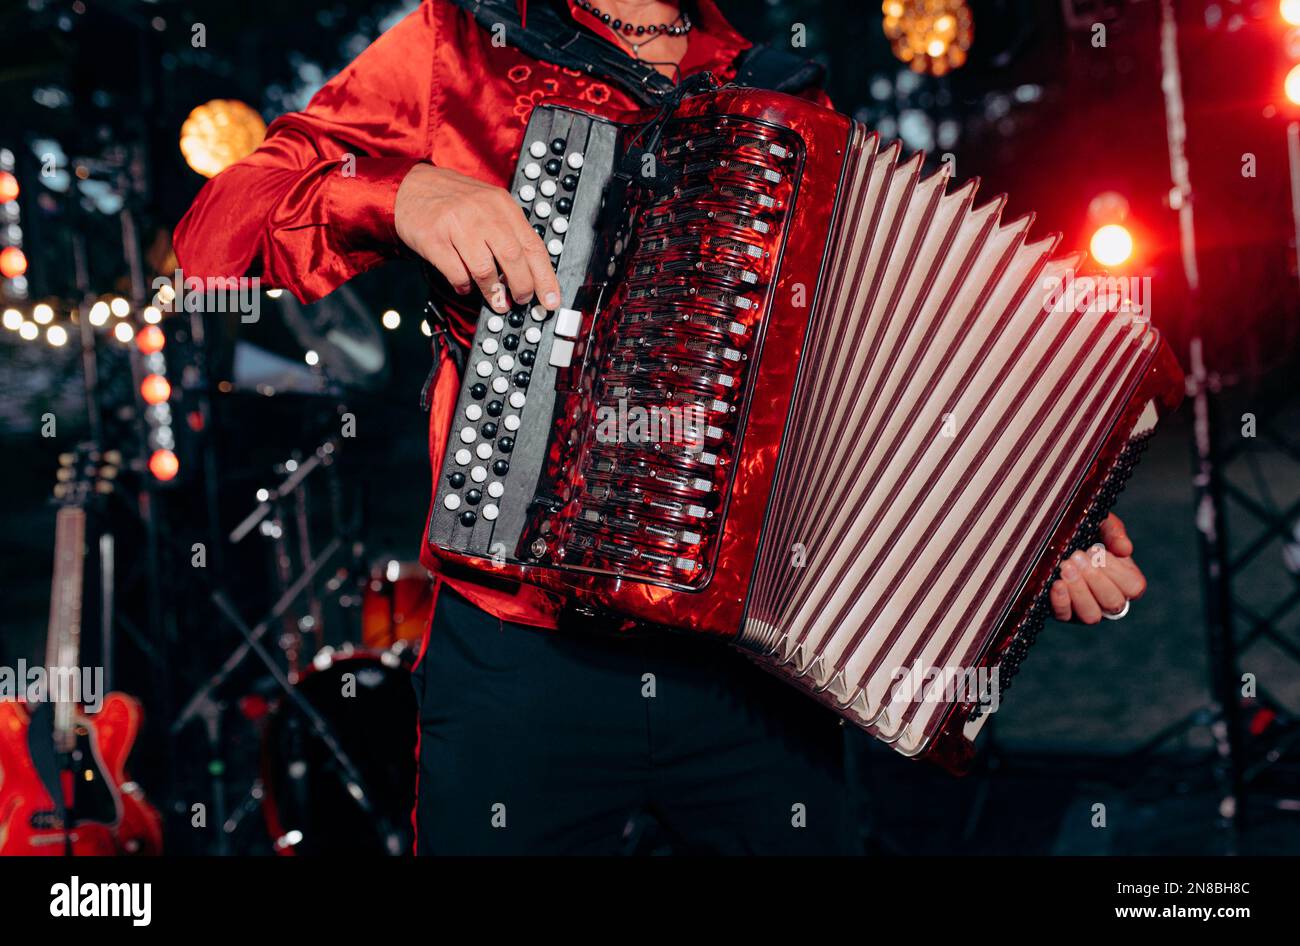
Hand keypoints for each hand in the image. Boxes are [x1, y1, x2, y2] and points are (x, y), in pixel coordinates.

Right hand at [395, 164, 560, 312]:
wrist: (412, 186)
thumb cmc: (454, 201)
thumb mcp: (489, 206)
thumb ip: (509, 234)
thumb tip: (530, 274)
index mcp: (502, 205)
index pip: (533, 245)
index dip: (544, 277)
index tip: (551, 300)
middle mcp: (483, 213)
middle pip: (513, 258)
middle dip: (522, 287)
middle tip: (522, 301)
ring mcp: (458, 225)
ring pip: (485, 269)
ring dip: (494, 293)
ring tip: (498, 302)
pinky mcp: (435, 239)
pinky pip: (457, 273)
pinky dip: (464, 286)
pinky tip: (466, 286)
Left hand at [1048, 513, 1146, 624]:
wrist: (1056, 538)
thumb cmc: (1086, 532)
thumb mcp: (1101, 525)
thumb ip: (1114, 532)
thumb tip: (1125, 549)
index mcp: (1126, 581)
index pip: (1133, 587)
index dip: (1116, 570)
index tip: (1096, 550)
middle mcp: (1109, 601)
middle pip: (1113, 602)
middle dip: (1095, 579)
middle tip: (1077, 556)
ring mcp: (1087, 610)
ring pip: (1091, 616)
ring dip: (1079, 591)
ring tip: (1066, 567)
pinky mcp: (1065, 614)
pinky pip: (1065, 616)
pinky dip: (1061, 601)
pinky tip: (1056, 583)